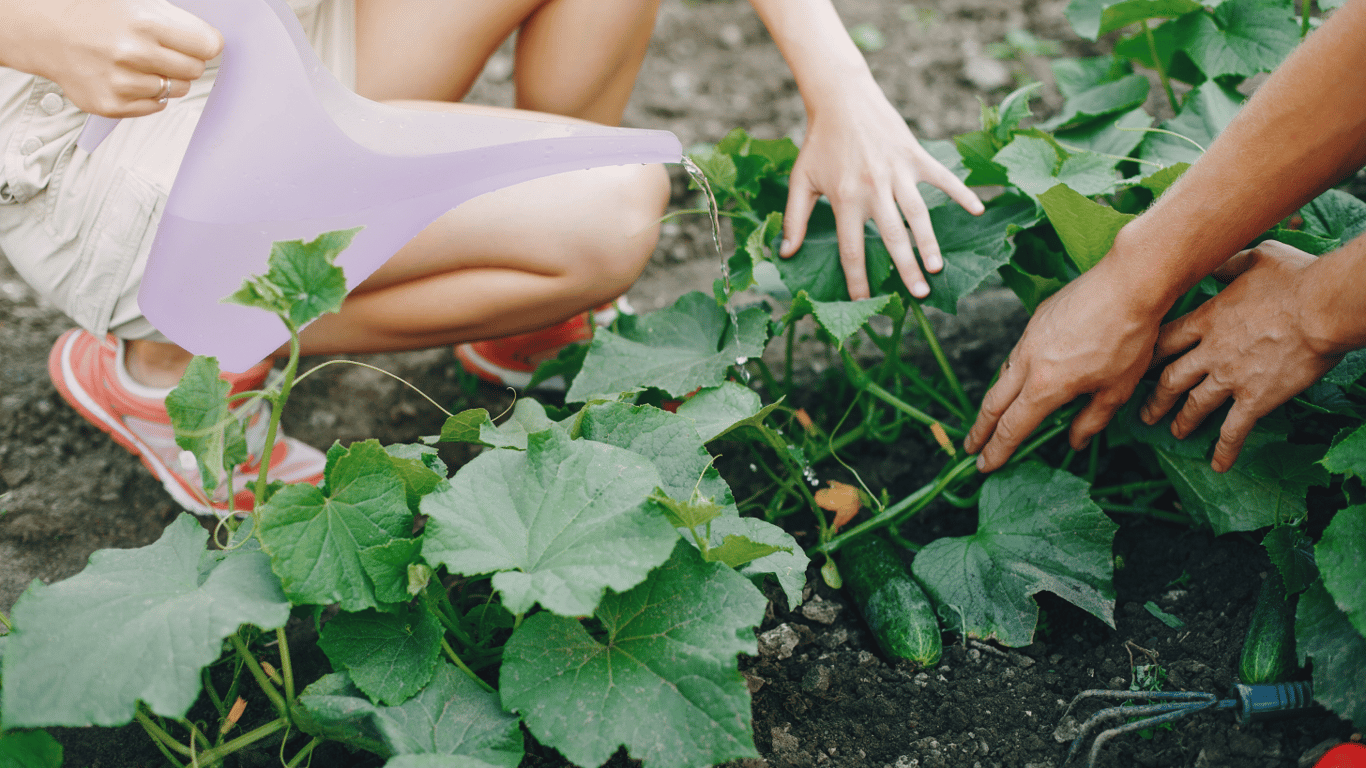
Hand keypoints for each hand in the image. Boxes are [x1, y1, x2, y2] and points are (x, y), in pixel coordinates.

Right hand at [0, 0, 221, 116]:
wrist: (44, 30)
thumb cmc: (91, 13)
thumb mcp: (136, 2)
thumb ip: (175, 21)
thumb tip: (212, 43)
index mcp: (145, 22)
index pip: (208, 46)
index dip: (205, 45)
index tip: (199, 45)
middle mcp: (133, 53)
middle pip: (195, 70)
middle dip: (186, 61)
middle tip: (164, 51)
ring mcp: (122, 82)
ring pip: (177, 90)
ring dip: (166, 78)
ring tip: (141, 62)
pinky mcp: (111, 104)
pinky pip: (155, 106)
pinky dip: (148, 94)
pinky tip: (129, 76)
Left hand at [777, 85, 982, 299]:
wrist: (841, 99)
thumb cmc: (819, 143)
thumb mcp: (801, 180)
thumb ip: (794, 219)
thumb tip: (785, 253)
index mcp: (844, 198)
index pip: (852, 249)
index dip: (858, 279)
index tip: (866, 301)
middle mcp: (873, 188)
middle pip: (892, 237)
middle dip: (906, 268)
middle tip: (919, 295)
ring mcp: (897, 171)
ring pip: (918, 213)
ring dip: (929, 241)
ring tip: (937, 267)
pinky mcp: (914, 155)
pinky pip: (942, 177)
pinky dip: (961, 192)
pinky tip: (977, 210)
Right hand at [965, 260, 1164, 471]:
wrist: (1128, 284)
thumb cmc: (1128, 339)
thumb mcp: (1117, 389)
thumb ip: (1092, 420)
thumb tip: (1075, 441)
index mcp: (1046, 387)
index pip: (1013, 428)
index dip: (997, 451)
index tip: (984, 466)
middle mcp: (1028, 364)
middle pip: (993, 404)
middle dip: (979, 430)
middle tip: (970, 448)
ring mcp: (1028, 339)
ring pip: (1003, 377)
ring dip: (994, 401)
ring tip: (994, 417)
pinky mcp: (1035, 320)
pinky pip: (1017, 354)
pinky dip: (1012, 374)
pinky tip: (1023, 378)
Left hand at [1139, 241, 1338, 472]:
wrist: (1321, 308)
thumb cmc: (1295, 279)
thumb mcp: (1255, 259)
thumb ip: (1229, 266)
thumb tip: (1216, 265)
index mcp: (1207, 319)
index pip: (1164, 341)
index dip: (1148, 356)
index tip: (1135, 367)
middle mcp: (1210, 352)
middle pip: (1171, 379)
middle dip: (1155, 397)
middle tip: (1144, 412)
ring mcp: (1230, 377)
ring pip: (1195, 405)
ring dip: (1182, 421)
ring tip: (1173, 432)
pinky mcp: (1255, 399)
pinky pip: (1233, 430)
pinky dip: (1224, 449)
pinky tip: (1218, 465)